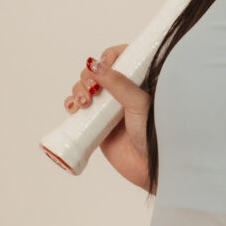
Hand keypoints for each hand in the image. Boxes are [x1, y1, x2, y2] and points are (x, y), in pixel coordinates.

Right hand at [62, 43, 149, 188]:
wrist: (150, 168)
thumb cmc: (153, 135)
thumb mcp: (139, 104)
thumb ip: (119, 84)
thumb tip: (95, 65)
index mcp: (138, 81)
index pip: (120, 57)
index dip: (108, 57)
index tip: (104, 66)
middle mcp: (122, 92)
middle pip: (96, 72)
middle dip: (88, 77)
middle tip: (92, 90)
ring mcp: (108, 108)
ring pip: (85, 89)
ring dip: (78, 90)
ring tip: (83, 103)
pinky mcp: (96, 124)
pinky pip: (79, 109)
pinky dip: (71, 105)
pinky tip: (72, 108)